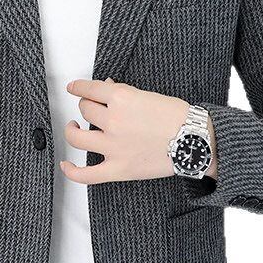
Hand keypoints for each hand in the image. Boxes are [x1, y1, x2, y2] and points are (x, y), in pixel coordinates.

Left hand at [60, 78, 216, 183]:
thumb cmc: (178, 118)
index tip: (73, 88)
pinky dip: (72, 171)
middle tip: (91, 108)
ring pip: (77, 136)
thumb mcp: (148, 96)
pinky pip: (87, 174)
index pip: (88, 89)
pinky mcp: (118, 169)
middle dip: (86, 106)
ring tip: (75, 127)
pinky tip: (66, 165)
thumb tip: (105, 87)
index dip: (78, 88)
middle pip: (85, 110)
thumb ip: (123, 92)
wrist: (196, 141)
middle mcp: (113, 121)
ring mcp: (113, 147)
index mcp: (121, 99)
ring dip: (72, 129)